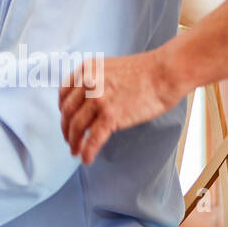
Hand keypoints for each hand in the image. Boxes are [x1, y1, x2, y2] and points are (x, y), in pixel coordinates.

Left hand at [58, 49, 184, 164]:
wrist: (164, 72)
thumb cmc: (146, 70)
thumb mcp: (110, 68)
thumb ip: (97, 81)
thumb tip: (91, 100)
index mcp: (87, 69)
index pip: (65, 92)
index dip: (62, 109)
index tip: (65, 118)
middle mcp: (88, 83)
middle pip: (68, 111)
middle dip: (66, 128)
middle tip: (68, 139)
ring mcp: (98, 99)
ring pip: (77, 126)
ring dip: (74, 142)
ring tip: (75, 151)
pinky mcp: (111, 115)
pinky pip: (93, 138)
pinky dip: (87, 151)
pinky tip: (86, 158)